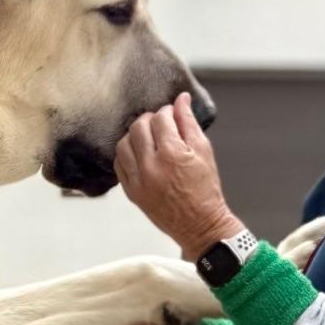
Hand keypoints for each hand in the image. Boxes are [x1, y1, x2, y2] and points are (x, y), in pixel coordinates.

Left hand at [114, 94, 246, 257]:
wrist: (200, 225)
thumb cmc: (205, 189)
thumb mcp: (204, 151)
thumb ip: (189, 122)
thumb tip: (182, 99)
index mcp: (171, 154)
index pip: (159, 119)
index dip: (167, 112)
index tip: (172, 114)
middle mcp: (150, 167)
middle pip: (137, 128)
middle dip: (149, 120)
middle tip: (160, 124)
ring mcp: (137, 181)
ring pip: (123, 145)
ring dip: (134, 136)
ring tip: (148, 138)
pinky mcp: (131, 192)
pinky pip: (119, 165)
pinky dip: (126, 154)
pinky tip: (139, 154)